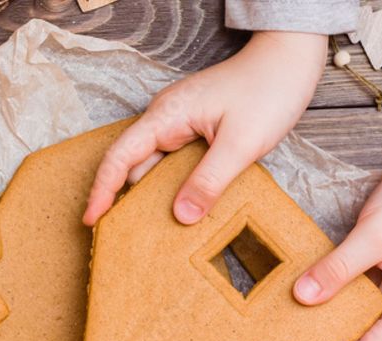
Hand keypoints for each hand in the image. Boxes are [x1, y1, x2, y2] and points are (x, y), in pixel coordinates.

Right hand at [82, 31, 325, 225]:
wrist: (289, 60)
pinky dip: (175, 186)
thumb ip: (209, 181)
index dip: (103, 189)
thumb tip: (181, 217)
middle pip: (135, 166)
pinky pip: (175, 163)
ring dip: (155, 196)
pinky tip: (183, 208)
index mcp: (167, 115)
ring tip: (154, 232)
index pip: (121, 156)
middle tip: (125, 239)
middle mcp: (167, 119)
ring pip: (156, 167)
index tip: (92, 219)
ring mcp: (180, 124)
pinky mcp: (196, 130)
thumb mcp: (241, 143)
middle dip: (126, 200)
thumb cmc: (268, 90)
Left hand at [293, 102, 381, 340]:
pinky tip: (301, 288)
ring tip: (284, 318)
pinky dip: (328, 290)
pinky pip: (348, 289)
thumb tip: (303, 297)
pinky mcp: (376, 269)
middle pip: (357, 336)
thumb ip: (340, 268)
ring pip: (350, 313)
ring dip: (323, 314)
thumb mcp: (375, 236)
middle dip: (323, 340)